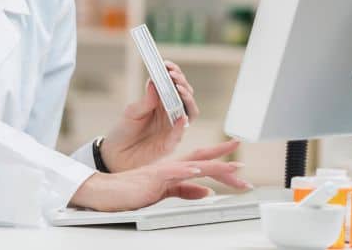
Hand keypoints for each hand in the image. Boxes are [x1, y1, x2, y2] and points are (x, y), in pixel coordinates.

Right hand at [69, 147, 249, 211]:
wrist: (108, 192)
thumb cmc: (131, 191)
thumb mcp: (164, 192)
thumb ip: (184, 190)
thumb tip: (207, 192)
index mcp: (173, 169)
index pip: (200, 161)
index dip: (219, 159)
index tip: (238, 161)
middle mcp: (170, 166)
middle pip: (201, 160)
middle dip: (224, 161)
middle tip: (243, 164)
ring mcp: (162, 170)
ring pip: (193, 164)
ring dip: (213, 166)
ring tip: (232, 167)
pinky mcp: (153, 178)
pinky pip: (172, 172)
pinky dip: (186, 170)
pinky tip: (198, 170)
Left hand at [99, 61, 199, 171]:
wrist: (116, 153)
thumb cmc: (124, 130)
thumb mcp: (132, 112)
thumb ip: (145, 101)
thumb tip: (154, 81)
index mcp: (161, 102)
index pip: (174, 85)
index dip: (174, 74)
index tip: (168, 65)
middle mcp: (170, 114)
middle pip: (185, 96)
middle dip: (182, 84)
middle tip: (174, 76)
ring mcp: (172, 128)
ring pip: (190, 112)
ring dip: (187, 100)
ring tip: (180, 90)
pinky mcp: (170, 143)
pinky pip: (179, 133)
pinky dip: (181, 124)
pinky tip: (180, 116)